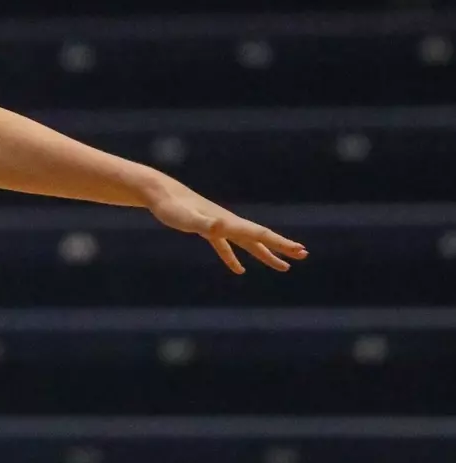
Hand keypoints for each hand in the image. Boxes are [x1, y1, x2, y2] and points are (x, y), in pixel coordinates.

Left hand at [144, 178, 307, 274]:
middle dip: (281, 247)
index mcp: (228, 223)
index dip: (280, 244)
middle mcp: (227, 223)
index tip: (300, 251)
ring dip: (265, 254)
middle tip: (302, 255)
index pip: (260, 234)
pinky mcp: (206, 229)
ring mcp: (218, 226)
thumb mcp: (187, 219)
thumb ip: (205, 224)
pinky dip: (233, 258)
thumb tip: (221, 225)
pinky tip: (238, 269)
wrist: (159, 192)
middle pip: (259, 237)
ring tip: (283, 266)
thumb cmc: (172, 207)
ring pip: (247, 243)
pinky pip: (225, 247)